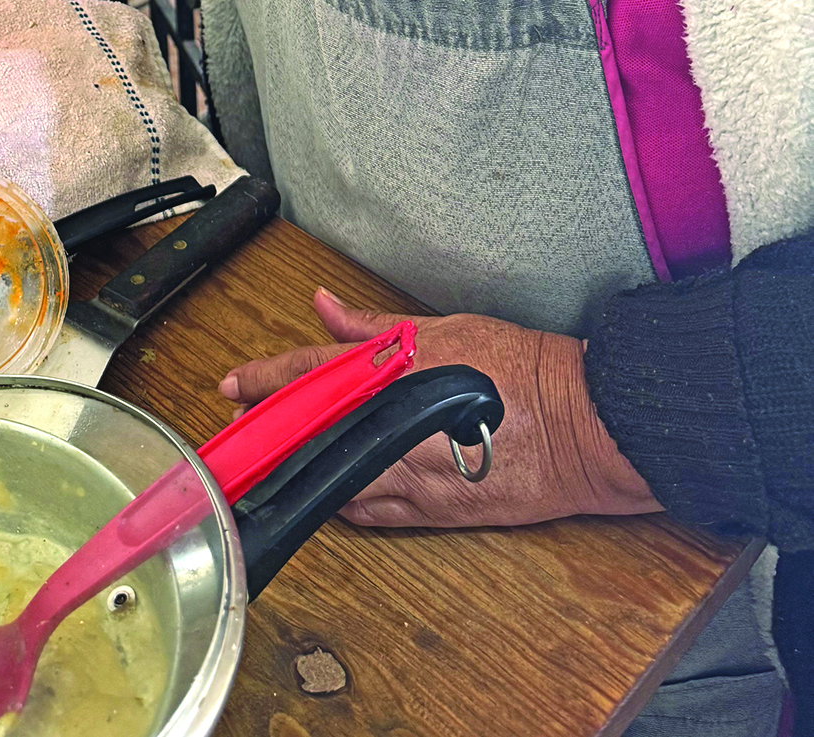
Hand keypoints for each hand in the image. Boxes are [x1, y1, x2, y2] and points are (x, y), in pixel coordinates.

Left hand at [219, 289, 661, 528]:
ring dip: (301, 470)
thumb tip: (327, 307)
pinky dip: (345, 501)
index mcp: (399, 372)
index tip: (234, 385)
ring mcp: (419, 475)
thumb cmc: (525, 369)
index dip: (267, 380)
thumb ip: (374, 327)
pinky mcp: (440, 511)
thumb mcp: (444, 328)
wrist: (586, 424)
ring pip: (336, 479)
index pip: (314, 374)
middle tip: (244, 430)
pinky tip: (330, 490)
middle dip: (272, 434)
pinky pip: (375, 513)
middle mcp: (402, 427)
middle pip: (314, 435)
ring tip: (276, 460)